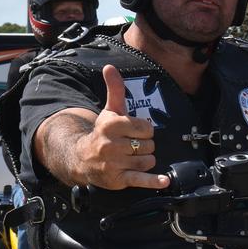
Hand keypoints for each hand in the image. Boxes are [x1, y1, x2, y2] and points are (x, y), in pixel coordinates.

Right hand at [75, 65, 168, 190]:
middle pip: (149, 145)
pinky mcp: (118, 179)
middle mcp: (111, 144)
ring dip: (145, 160)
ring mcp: (115, 163)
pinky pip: (140, 179)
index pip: (146, 127)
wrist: (83, 158)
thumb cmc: (102, 132)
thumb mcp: (109, 110)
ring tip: (131, 157)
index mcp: (112, 125)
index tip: (135, 132)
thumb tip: (109, 67)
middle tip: (131, 146)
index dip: (145, 130)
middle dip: (144, 146)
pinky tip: (164, 181)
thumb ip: (115, 89)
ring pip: (148, 160)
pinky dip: (153, 181)